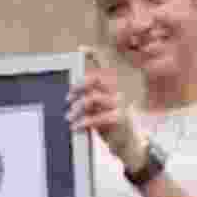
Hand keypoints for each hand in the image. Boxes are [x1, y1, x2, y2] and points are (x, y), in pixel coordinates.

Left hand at [67, 47, 142, 163]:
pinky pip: (97, 117)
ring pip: (93, 98)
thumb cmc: (111, 129)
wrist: (129, 147)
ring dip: (77, 107)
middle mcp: (117, 93)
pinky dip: (83, 122)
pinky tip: (76, 127)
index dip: (95, 55)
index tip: (82, 49)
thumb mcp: (98, 113)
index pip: (106, 67)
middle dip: (78, 86)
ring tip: (69, 117)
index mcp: (112, 90)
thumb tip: (70, 98)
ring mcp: (119, 105)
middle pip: (96, 79)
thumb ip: (89, 104)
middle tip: (67, 98)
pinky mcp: (119, 118)